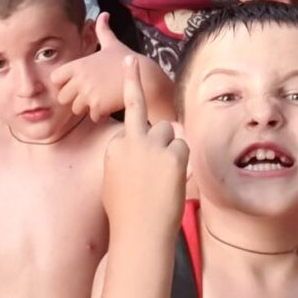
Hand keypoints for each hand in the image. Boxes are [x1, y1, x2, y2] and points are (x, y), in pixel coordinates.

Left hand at [52, 13, 132, 121]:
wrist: (145, 76)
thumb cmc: (127, 60)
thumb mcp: (112, 44)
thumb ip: (103, 30)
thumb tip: (103, 13)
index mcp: (79, 65)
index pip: (55, 78)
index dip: (64, 82)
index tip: (75, 83)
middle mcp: (80, 79)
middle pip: (62, 97)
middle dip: (74, 98)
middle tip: (88, 95)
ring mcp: (88, 94)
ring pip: (75, 109)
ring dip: (86, 107)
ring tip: (99, 101)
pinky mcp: (99, 107)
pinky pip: (91, 117)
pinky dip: (99, 115)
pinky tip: (108, 107)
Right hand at [103, 57, 187, 241]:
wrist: (138, 234)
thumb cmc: (127, 213)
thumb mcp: (115, 180)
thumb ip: (125, 157)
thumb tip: (136, 147)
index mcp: (115, 145)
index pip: (130, 124)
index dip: (134, 123)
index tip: (128, 72)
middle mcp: (131, 140)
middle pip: (141, 111)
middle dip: (134, 86)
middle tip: (130, 62)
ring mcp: (152, 145)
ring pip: (168, 131)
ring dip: (169, 149)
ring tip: (161, 178)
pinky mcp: (173, 154)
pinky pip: (182, 148)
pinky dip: (181, 164)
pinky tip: (172, 181)